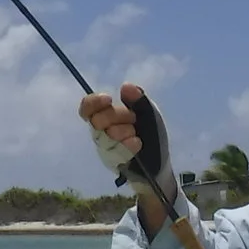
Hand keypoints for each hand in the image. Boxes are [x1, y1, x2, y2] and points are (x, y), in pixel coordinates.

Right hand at [79, 82, 173, 198]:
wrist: (161, 162)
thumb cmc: (151, 134)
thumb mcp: (150, 112)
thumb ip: (139, 99)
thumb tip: (125, 86)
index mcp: (106, 115)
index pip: (87, 107)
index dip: (93, 102)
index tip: (109, 99)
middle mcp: (101, 131)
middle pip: (97, 120)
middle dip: (117, 116)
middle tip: (133, 118)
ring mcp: (105, 148)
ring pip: (106, 136)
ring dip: (124, 131)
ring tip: (137, 134)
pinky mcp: (112, 162)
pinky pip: (115, 151)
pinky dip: (128, 145)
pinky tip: (138, 144)